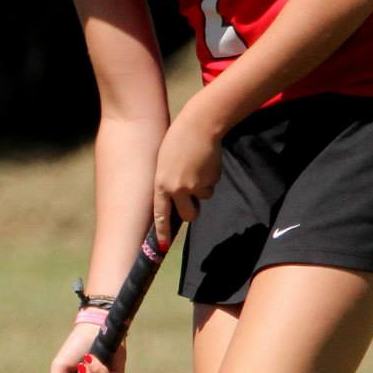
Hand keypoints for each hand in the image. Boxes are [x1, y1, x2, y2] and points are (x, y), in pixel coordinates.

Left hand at [153, 106, 223, 241]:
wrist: (199, 126)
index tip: (163, 246)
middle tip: (193, 200)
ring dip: (202, 187)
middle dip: (193, 211)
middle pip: (188, 215)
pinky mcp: (210, 180)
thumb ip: (168, 182)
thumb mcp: (164, 162)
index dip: (163, 231)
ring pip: (203, 197)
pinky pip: (211, 185)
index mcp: (161, 184)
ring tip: (197, 166)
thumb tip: (175, 198)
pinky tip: (205, 162)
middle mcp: (176, 189)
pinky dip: (210, 177)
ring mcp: (194, 186)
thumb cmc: (178, 140)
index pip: (161, 214)